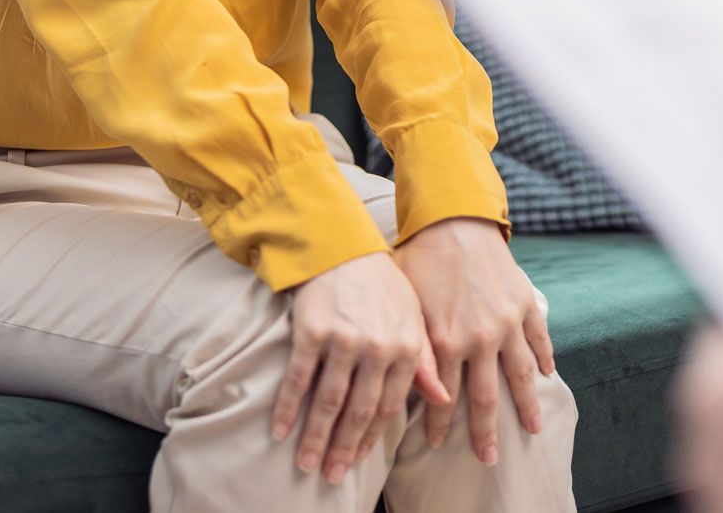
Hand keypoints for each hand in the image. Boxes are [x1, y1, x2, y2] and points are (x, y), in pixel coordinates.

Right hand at [275, 250, 449, 482]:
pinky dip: (288, 408)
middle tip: (330, 475)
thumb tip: (442, 401)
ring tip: (306, 462)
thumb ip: (426, 362)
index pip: (388, 407)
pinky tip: (280, 431)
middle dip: (344, 448)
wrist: (343, 246)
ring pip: (329, 402)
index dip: (371, 438)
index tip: (358, 460)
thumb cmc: (382, 286)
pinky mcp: (312, 331)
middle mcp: (377, 347)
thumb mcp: (414, 320)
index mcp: (406, 347)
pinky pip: (298, 379)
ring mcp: (344, 340)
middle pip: (359, 411)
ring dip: (316, 437)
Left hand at [393, 216, 556, 463]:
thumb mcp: (407, 309)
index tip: (437, 444)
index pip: (444, 398)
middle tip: (487, 459)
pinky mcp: (525, 303)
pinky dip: (545, 357)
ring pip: (521, 375)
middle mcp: (481, 339)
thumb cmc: (420, 259)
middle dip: (486, 433)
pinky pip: (540, 338)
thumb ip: (417, 353)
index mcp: (446, 342)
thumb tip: (424, 393)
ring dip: (527, 405)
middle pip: (487, 399)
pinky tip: (548, 375)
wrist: (452, 219)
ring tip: (534, 429)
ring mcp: (508, 322)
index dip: (440, 425)